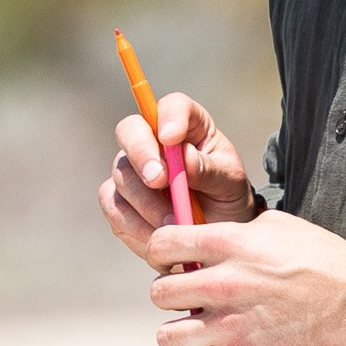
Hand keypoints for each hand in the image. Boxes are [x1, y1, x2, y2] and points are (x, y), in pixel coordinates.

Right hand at [99, 91, 259, 266]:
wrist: (215, 236)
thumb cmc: (227, 200)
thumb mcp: (230, 185)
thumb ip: (210, 170)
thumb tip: (184, 159)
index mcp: (187, 126)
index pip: (172, 107)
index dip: (168, 118)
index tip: (171, 139)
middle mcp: (152, 141)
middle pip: (130, 131)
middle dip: (142, 155)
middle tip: (159, 181)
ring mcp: (131, 169)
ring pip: (122, 175)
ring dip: (146, 202)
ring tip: (174, 223)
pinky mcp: (118, 200)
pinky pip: (114, 208)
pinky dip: (135, 226)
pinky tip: (158, 238)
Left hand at [147, 209, 345, 345]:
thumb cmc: (321, 257)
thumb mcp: (275, 225)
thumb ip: (234, 229)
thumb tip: (207, 232)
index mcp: (227, 244)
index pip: (161, 244)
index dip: (162, 254)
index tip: (174, 262)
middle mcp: (222, 284)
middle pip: (157, 294)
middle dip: (170, 298)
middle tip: (190, 301)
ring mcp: (232, 325)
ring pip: (167, 339)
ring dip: (178, 338)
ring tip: (196, 335)